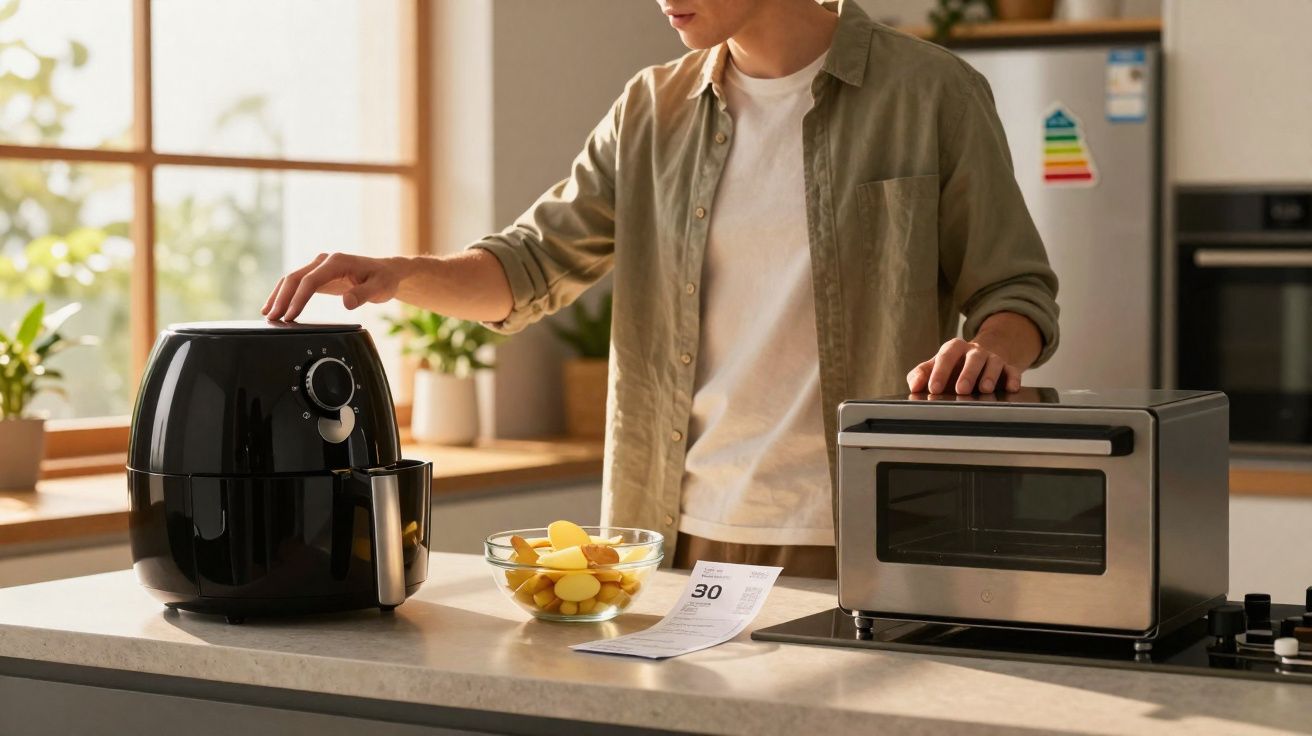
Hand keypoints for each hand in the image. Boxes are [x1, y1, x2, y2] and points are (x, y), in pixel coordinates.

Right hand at [262, 253, 401, 321]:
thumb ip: (364, 294)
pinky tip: (276, 306)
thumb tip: (347, 303)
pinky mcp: (318, 274)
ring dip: (278, 295)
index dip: (298, 298)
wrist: (386, 271)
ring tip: (268, 314)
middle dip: (282, 298)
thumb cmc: (384, 279)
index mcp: (337, 262)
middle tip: (272, 318)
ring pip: (292, 278)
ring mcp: (319, 266)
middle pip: (295, 277)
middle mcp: (324, 261)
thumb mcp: (380, 288)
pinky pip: (297, 283)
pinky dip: (285, 294)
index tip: (290, 315)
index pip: (311, 280)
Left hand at [907, 338, 1021, 394]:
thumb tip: (914, 386)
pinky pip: (1012, 371)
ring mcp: (993, 359)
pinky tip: (1011, 388)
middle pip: (973, 358)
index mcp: (954, 348)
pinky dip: (1013, 379)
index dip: (940, 372)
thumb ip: (922, 373)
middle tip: (961, 389)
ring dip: (989, 376)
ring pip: (993, 364)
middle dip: (967, 373)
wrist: (982, 358)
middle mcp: (975, 351)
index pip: (946, 356)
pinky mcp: (1008, 368)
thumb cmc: (954, 366)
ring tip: (984, 390)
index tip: (934, 388)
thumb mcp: (936, 366)